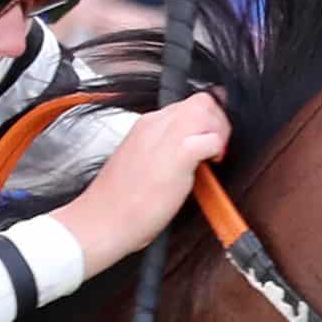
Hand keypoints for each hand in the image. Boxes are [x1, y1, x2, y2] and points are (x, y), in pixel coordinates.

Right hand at [56, 93, 231, 274]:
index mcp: (146, 124)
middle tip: (217, 147)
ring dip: (219, 131)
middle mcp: (155, 124)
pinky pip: (210, 138)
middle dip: (217, 120)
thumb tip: (187, 152)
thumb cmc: (119, 202)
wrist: (102, 220)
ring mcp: (166, 137)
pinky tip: (211, 164)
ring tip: (214, 155)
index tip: (207, 141)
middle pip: (200, 101)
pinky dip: (217, 148)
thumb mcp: (140, 162)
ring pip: (207, 111)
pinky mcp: (177, 156)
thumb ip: (162, 150)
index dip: (204, 120)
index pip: (186, 105)